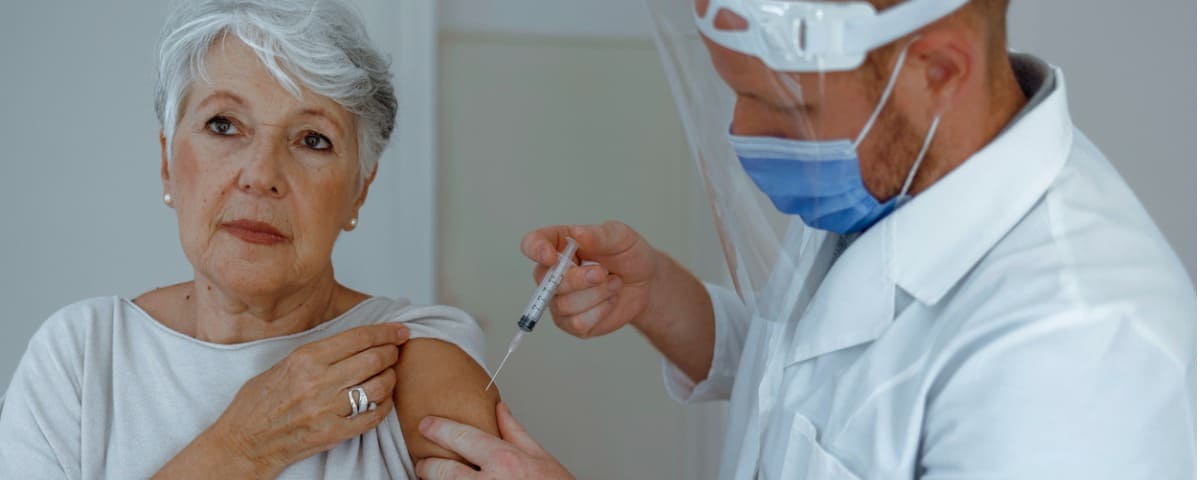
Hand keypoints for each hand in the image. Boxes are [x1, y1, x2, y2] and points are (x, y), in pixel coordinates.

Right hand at [203, 323, 410, 476]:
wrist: (243, 442)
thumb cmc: (258, 403)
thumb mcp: (282, 365)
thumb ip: (317, 354)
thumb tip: (353, 342)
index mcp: (305, 359)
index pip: (358, 337)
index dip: (386, 331)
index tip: (400, 330)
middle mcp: (318, 382)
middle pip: (373, 359)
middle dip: (391, 352)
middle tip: (396, 351)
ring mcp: (326, 410)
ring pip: (378, 387)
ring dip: (390, 378)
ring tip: (389, 375)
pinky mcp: (332, 434)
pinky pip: (372, 417)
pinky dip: (384, 406)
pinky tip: (383, 400)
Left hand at [416, 402, 572, 479]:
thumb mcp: (540, 458)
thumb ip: (515, 432)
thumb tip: (499, 408)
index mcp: (505, 462)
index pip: (461, 437)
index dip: (438, 428)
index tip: (427, 425)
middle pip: (442, 471)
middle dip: (428, 466)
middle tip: (425, 463)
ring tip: (436, 477)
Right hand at [520, 221, 659, 337]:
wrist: (646, 283)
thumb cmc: (629, 255)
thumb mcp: (620, 237)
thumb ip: (599, 235)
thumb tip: (578, 234)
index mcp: (558, 244)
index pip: (531, 244)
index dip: (536, 250)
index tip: (553, 257)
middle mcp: (552, 273)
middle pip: (546, 281)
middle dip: (579, 279)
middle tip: (603, 272)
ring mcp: (560, 300)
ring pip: (565, 304)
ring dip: (596, 294)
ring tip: (612, 283)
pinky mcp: (572, 323)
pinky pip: (578, 323)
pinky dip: (600, 311)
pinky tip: (609, 300)